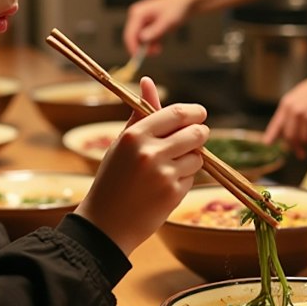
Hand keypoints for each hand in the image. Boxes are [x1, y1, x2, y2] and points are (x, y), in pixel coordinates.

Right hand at [75, 77, 207, 255]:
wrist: (106, 224)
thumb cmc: (113, 178)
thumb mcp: (121, 143)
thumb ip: (140, 113)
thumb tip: (149, 81)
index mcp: (134, 135)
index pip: (176, 113)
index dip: (194, 113)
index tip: (199, 114)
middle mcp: (150, 152)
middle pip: (195, 133)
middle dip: (200, 133)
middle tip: (197, 136)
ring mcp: (163, 174)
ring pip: (197, 157)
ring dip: (191, 159)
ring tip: (170, 167)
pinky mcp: (173, 194)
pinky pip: (191, 177)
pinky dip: (184, 179)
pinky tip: (164, 186)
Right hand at [122, 0, 192, 56]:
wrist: (187, 2)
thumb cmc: (177, 7)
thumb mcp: (167, 21)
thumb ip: (155, 31)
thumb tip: (142, 39)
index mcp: (138, 13)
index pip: (129, 34)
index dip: (132, 47)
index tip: (138, 58)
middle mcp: (137, 16)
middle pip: (132, 37)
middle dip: (141, 48)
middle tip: (153, 54)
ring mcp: (142, 20)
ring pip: (139, 39)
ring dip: (147, 47)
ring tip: (158, 49)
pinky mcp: (148, 24)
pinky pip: (145, 38)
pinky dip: (151, 44)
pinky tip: (159, 45)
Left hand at [262, 64, 306, 156]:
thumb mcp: (300, 96)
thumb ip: (291, 112)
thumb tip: (286, 132)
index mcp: (287, 104)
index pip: (276, 125)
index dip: (271, 136)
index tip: (268, 144)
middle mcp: (294, 111)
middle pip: (290, 137)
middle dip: (295, 147)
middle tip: (300, 153)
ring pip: (304, 139)